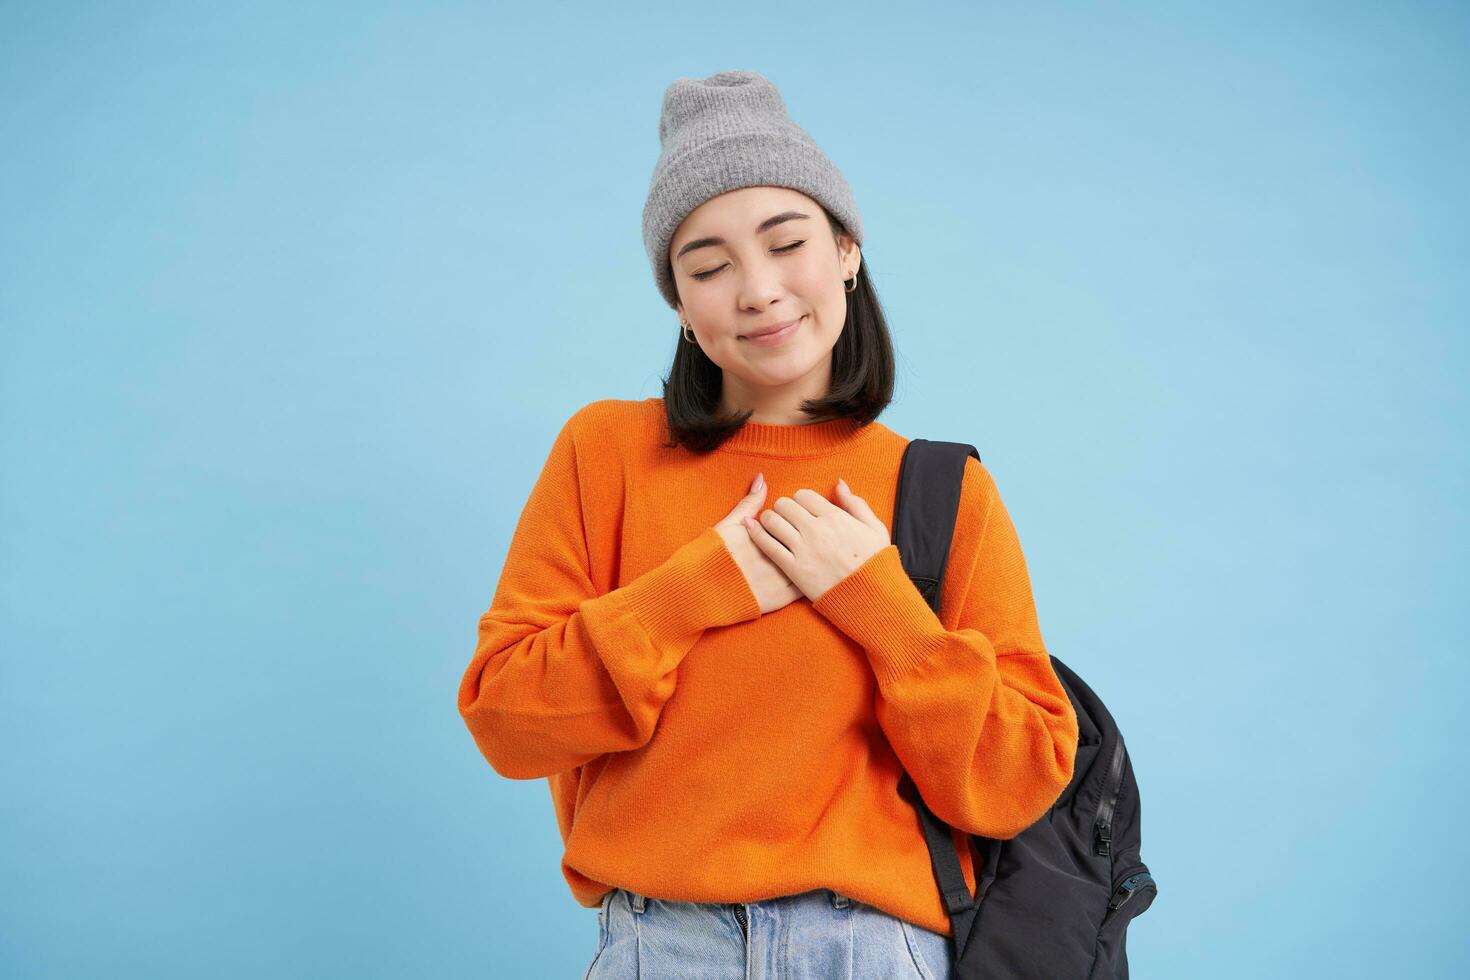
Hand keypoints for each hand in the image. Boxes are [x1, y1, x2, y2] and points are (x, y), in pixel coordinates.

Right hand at [714, 473, 804, 614]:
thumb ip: (750, 503)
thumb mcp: (730, 523)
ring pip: (809, 567)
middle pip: (806, 546)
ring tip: (820, 555)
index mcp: (767, 537)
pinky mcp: (778, 599)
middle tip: (817, 539)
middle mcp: (776, 557)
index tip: (806, 523)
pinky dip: (811, 582)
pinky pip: (803, 590)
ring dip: (816, 561)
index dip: (804, 524)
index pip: (797, 526)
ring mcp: (778, 579)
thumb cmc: (713, 553)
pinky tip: (813, 576)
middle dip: (815, 541)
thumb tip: (762, 479)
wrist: (701, 588)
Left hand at [742, 477, 891, 603]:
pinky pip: (768, 546)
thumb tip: (839, 483)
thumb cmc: (875, 563)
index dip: (800, 499)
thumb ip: (855, 503)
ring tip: (772, 524)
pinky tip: (751, 529)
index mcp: (835, 517)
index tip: (801, 508)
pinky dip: (757, 534)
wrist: (871, 598)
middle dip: (783, 507)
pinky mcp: (794, 569)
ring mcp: (804, 550)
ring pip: (773, 521)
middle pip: (785, 505)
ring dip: (769, 519)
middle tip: (785, 516)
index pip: (804, 495)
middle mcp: (817, 530)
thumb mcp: (874, 527)